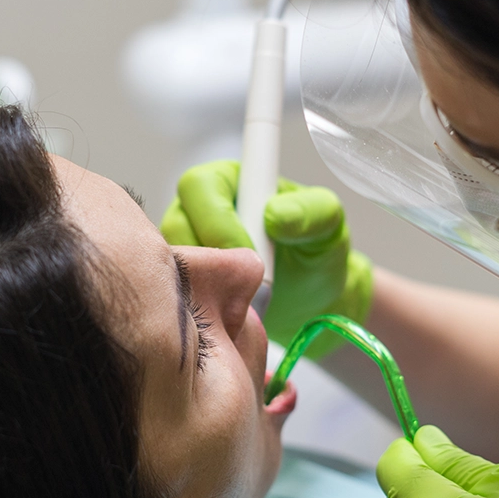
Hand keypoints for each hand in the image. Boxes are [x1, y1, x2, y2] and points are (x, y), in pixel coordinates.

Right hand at [160, 160, 372, 356]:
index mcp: (230, 181)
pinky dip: (197, 307)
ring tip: (237, 305)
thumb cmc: (316, 254)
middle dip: (204, 260)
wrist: (309, 299)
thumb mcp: (328, 227)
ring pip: (171, 263)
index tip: (244, 253)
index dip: (216, 221)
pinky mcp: (185, 281)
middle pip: (174, 225)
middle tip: (239, 287)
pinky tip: (226, 316)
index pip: (200, 187)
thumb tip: (275, 215)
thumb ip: (310, 213)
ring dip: (200, 286)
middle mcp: (200, 210)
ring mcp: (188, 246)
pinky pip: (175, 292)